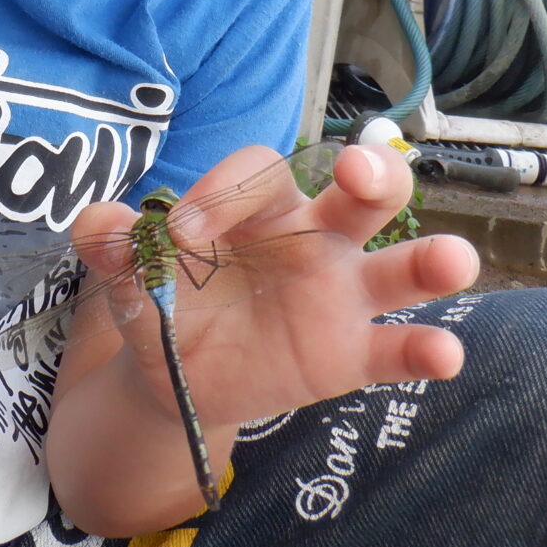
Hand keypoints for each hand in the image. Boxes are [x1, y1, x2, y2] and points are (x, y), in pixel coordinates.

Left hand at [70, 144, 477, 433]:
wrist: (178, 374)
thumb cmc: (166, 300)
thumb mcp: (131, 273)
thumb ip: (113, 244)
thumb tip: (95, 221)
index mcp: (261, 206)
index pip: (263, 173)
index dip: (227, 192)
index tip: (183, 232)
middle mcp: (316, 238)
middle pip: (361, 190)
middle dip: (370, 171)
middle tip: (358, 172)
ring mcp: (343, 295)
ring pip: (401, 266)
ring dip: (432, 260)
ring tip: (452, 262)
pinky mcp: (354, 352)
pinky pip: (398, 347)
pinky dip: (426, 349)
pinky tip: (443, 354)